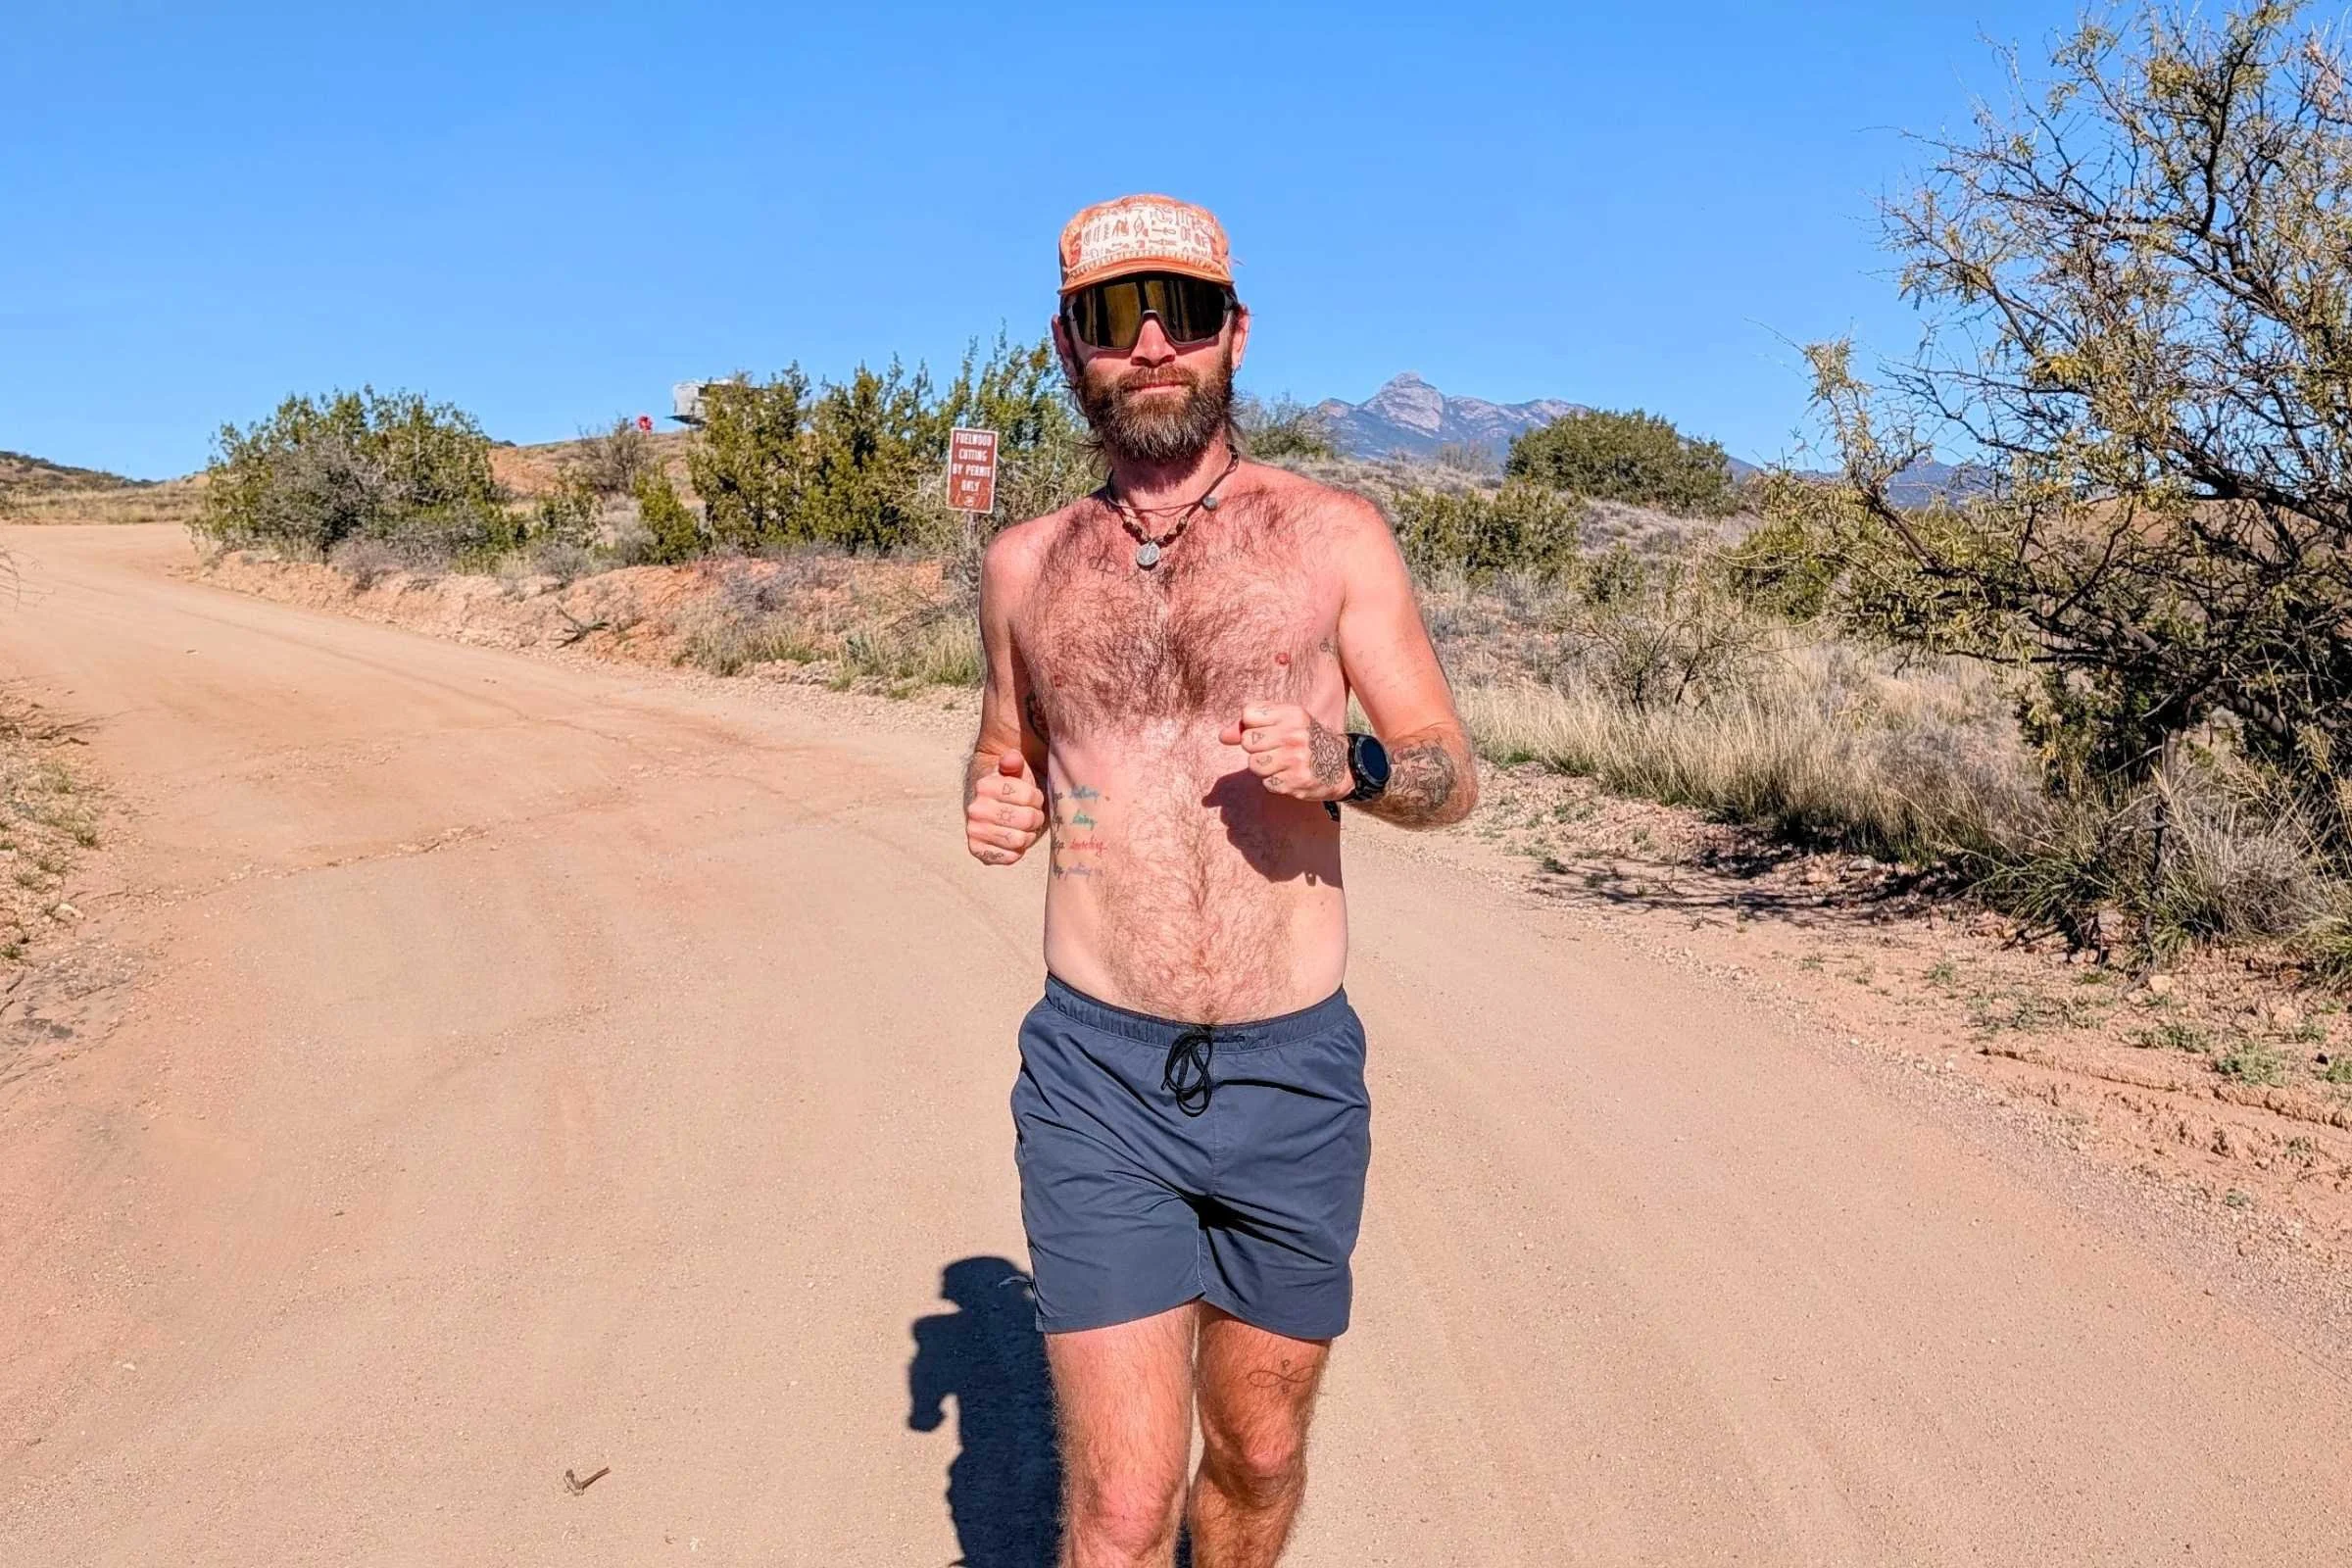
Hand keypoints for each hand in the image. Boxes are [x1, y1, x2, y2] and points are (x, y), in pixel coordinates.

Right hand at [967, 750, 1047, 864]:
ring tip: (1024, 827)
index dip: (1036, 798)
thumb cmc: (1010, 788)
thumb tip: (1011, 757)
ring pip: (1020, 840)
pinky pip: (1008, 857)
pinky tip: (1014, 840)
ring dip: (1028, 835)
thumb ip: (1014, 762)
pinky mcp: (977, 850)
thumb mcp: (1015, 770)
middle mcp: (976, 809)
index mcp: (985, 786)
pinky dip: (1017, 851)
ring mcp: (975, 830)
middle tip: (1031, 814)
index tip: (1032, 797)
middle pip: (1026, 819)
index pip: (1028, 796)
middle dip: (1035, 817)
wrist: (992, 805)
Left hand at [1219, 704, 1351, 800]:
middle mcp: (1294, 735)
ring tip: (1282, 763)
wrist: (1342, 765)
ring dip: (1264, 767)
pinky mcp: (1295, 782)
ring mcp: (1295, 760)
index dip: (1252, 725)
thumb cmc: (1307, 739)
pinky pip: (1266, 783)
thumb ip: (1253, 724)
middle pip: (1247, 742)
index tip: (1266, 729)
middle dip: (1256, 748)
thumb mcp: (1286, 721)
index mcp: (1292, 714)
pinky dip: (1274, 782)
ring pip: (1254, 765)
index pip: (1248, 714)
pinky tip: (1289, 775)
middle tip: (1275, 749)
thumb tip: (1222, 736)